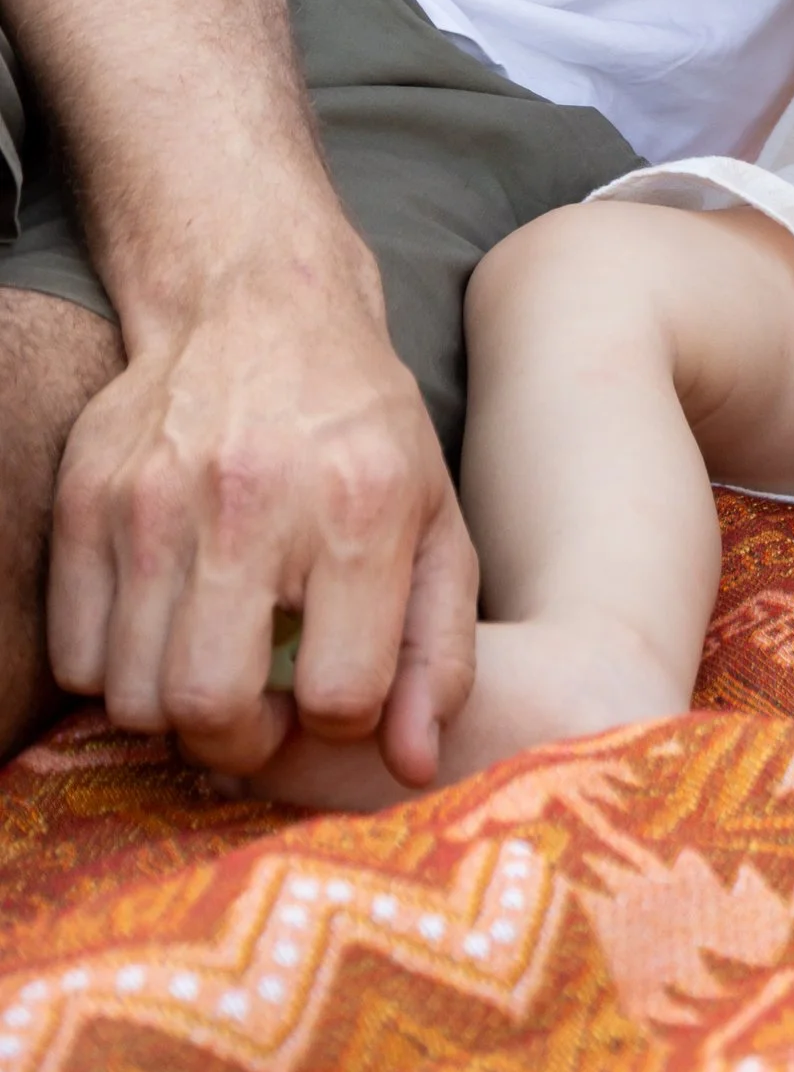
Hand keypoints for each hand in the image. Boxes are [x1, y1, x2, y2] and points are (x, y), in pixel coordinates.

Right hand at [47, 232, 475, 786]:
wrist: (260, 304)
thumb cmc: (358, 429)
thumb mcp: (433, 519)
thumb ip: (438, 649)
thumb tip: (414, 766)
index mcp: (360, 508)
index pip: (338, 695)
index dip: (340, 717)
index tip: (335, 688)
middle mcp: (250, 502)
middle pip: (210, 710)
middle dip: (241, 740)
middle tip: (260, 704)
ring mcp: (153, 501)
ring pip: (133, 698)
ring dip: (175, 707)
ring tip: (215, 657)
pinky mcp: (85, 500)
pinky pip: (77, 657)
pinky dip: (117, 668)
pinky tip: (164, 623)